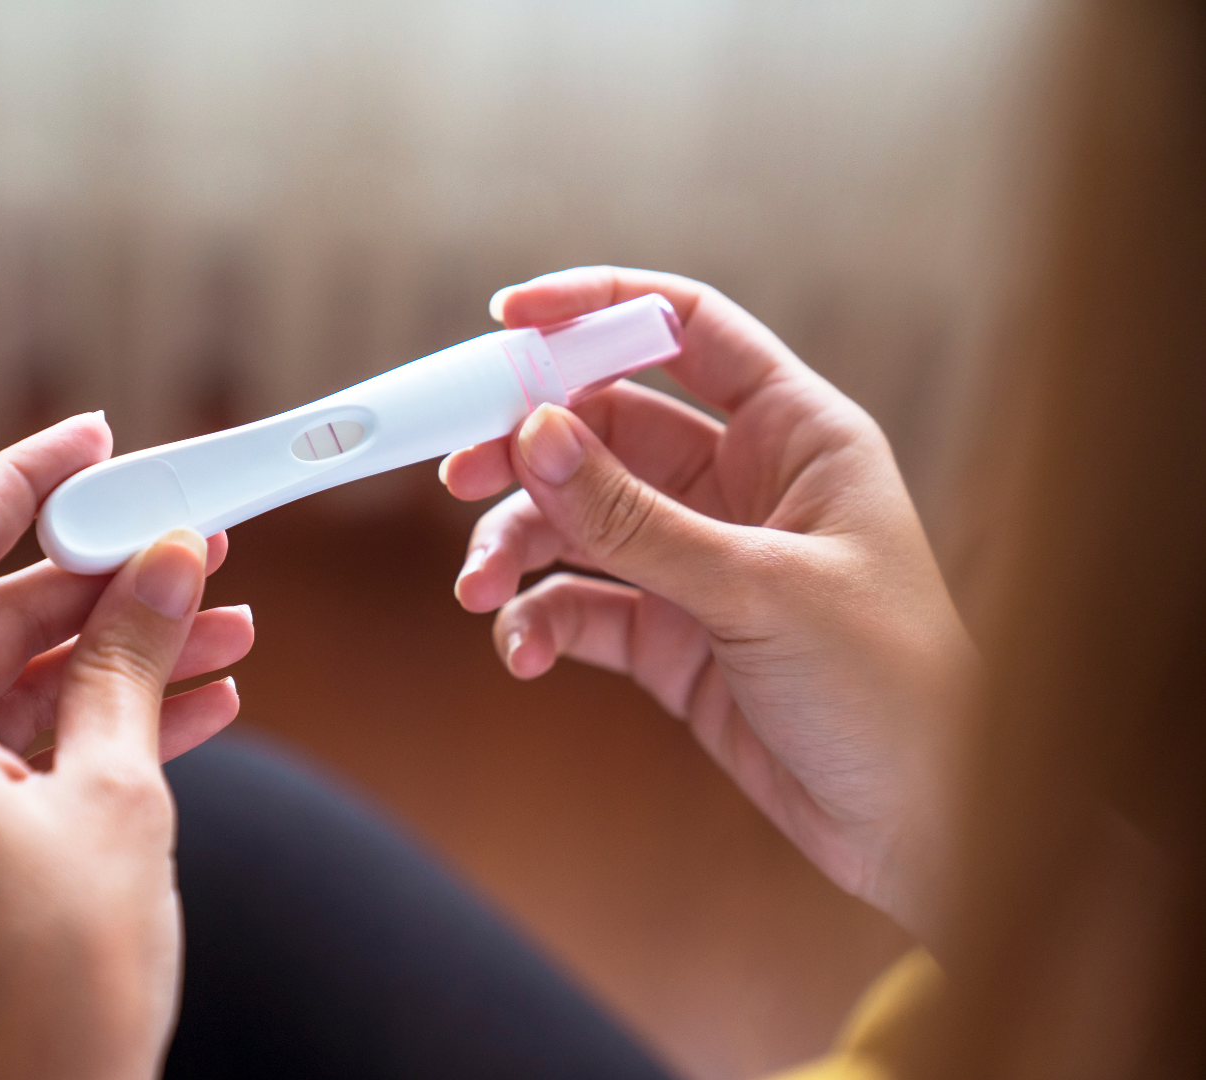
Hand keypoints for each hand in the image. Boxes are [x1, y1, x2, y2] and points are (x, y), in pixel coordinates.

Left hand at [0, 413, 253, 1079]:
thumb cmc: (57, 984)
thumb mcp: (116, 795)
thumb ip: (133, 661)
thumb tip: (171, 557)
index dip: (28, 481)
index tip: (100, 436)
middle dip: (108, 585)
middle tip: (205, 546)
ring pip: (16, 688)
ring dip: (122, 659)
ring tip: (232, 626)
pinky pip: (17, 755)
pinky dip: (99, 725)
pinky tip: (201, 703)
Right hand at [443, 267, 975, 941]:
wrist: (920, 825)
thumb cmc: (887, 686)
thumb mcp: (756, 590)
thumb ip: (635, 517)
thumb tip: (533, 433)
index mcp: (795, 435)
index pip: (686, 328)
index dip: (597, 307)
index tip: (506, 318)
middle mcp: (742, 484)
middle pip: (607, 427)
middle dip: (527, 448)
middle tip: (457, 475)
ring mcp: (701, 560)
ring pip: (580, 520)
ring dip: (518, 545)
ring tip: (478, 591)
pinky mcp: (673, 636)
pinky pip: (583, 604)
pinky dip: (540, 621)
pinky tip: (522, 652)